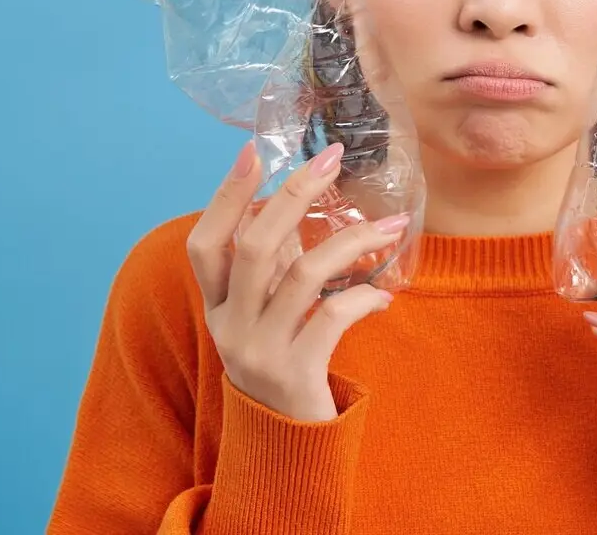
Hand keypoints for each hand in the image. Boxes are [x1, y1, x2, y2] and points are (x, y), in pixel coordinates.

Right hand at [186, 140, 408, 421]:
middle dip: (295, 195)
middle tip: (332, 159)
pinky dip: (364, 297)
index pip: (206, 242)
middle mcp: (229, 325)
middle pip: (255, 247)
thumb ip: (272, 268)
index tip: (253, 151)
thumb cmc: (282, 362)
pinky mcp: (296, 373)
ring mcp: (260, 350)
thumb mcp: (263, 315)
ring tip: (390, 225)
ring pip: (303, 275)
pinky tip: (384, 294)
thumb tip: (296, 204)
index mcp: (216, 305)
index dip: (225, 196)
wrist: (286, 445)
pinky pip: (333, 317)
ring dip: (352, 240)